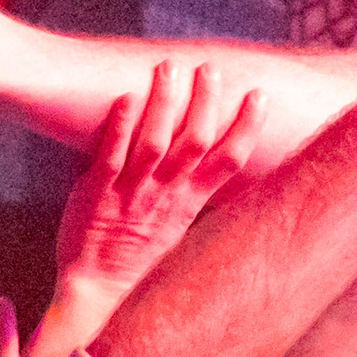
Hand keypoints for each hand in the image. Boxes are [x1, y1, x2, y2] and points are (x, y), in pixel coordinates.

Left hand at [61, 61, 259, 290]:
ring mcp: (132, 193)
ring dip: (165, 103)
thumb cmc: (139, 252)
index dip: (248, 127)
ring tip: (170, 68)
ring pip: (155, 144)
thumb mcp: (178, 221)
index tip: (259, 95)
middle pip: (195, 143)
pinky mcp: (97, 193)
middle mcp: (166, 194)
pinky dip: (121, 126)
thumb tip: (211, 154)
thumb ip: (193, 187)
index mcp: (190, 201)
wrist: (99, 288)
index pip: (229, 161)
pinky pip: (111, 157)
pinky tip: (128, 97)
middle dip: (206, 102)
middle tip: (210, 69)